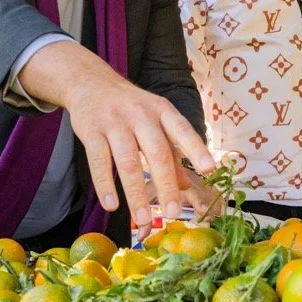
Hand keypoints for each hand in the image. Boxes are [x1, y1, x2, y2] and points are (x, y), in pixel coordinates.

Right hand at [16, 41, 215, 231]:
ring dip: (135, 193)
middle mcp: (140, 115)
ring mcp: (114, 122)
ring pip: (128, 161)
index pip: (182, 130)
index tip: (210, 169)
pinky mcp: (91, 130)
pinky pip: (98, 161)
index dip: (197, 149)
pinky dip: (104, 185)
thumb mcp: (154, 119)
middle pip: (156, 152)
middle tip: (173, 213)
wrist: (91, 82)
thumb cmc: (129, 106)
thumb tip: (187, 183)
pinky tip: (111, 205)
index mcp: (162, 110)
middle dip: (166, 185)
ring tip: (142, 219)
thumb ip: (171, 150)